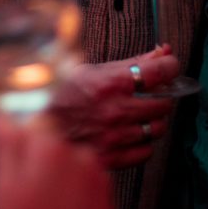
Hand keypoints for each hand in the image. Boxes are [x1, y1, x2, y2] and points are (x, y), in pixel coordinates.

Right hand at [50, 46, 178, 168]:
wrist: (37, 126)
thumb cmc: (64, 95)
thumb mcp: (94, 70)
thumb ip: (132, 62)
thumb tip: (164, 51)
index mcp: (110, 84)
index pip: (159, 71)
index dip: (170, 66)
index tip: (169, 67)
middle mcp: (115, 111)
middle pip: (163, 103)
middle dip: (161, 96)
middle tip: (150, 94)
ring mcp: (114, 137)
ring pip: (157, 128)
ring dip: (152, 120)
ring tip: (138, 115)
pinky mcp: (111, 158)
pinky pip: (146, 151)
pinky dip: (142, 143)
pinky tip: (129, 134)